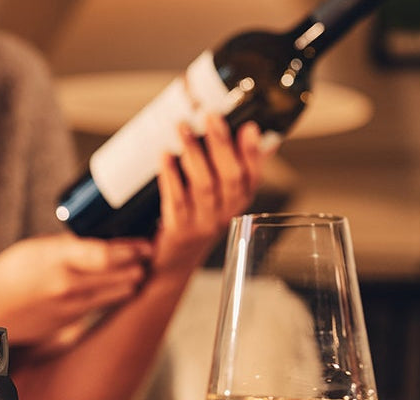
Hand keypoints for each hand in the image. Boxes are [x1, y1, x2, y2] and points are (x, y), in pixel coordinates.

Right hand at [0, 234, 152, 348]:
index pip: (106, 254)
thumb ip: (71, 246)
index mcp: (57, 259)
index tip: (147, 242)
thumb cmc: (9, 274)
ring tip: (140, 267)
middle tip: (150, 252)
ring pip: (119, 293)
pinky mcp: (73, 323)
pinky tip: (119, 284)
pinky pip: (104, 306)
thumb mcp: (37, 248)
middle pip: (122, 275)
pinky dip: (114, 294)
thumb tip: (103, 237)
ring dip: (132, 280)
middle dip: (139, 264)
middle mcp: (68, 285)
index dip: (133, 249)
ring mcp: (72, 307)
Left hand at [155, 115, 267, 274]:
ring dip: (194, 153)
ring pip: (204, 186)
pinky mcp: (179, 229)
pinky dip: (171, 175)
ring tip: (183, 127)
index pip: (252, 176)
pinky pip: (175, 200)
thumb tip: (254, 133)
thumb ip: (233, 167)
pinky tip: (165, 156)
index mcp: (238, 203)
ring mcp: (203, 223)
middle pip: (229, 177)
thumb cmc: (195, 221)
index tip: (249, 127)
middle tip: (210, 116)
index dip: (253, 152)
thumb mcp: (220, 198)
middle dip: (221, 144)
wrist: (172, 263)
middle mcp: (226, 213)